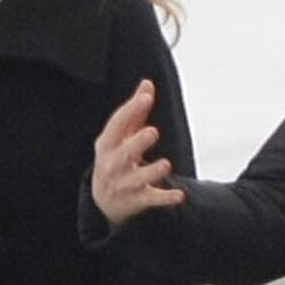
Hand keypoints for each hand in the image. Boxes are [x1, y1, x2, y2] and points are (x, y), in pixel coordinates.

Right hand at [93, 79, 184, 223]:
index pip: (116, 126)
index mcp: (106, 145)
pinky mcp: (136, 201)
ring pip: (136, 179)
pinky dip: (165, 198)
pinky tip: (180, 195)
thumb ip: (135, 111)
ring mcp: (122, 185)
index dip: (130, 110)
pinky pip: (151, 199)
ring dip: (151, 172)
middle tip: (153, 131)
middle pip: (123, 154)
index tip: (146, 97)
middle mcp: (111, 165)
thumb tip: (147, 83)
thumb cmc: (116, 158)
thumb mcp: (121, 137)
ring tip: (166, 164)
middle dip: (137, 143)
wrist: (104, 201)